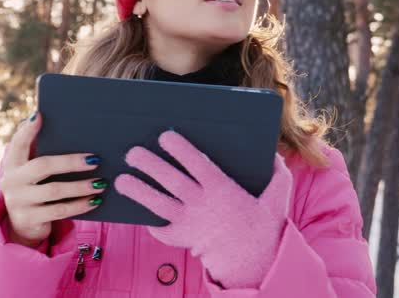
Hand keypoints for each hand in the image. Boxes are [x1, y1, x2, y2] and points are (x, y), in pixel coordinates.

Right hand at [0, 112, 106, 247]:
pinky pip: (60, 210)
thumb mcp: (34, 169)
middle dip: (71, 162)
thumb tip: (67, 126)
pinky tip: (95, 200)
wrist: (23, 224)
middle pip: (43, 166)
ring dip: (81, 186)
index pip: (18, 143)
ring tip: (101, 183)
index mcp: (14, 163)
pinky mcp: (29, 219)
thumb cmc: (37, 185)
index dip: (28, 130)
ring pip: (55, 190)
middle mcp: (12, 180)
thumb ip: (44, 150)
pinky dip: (80, 205)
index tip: (40, 115)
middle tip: (96, 159)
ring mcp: (19, 201)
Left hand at [115, 130, 292, 288]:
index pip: (196, 163)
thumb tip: (273, 153)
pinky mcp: (183, 238)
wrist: (254, 263)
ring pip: (158, 204)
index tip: (165, 135)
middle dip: (150, 165)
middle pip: (171, 181)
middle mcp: (202, 204)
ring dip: (138, 191)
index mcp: (222, 188)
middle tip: (132, 152)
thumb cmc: (263, 225)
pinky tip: (137, 210)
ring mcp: (190, 222)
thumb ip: (278, 173)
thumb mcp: (277, 199)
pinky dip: (149, 221)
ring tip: (120, 180)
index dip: (179, 148)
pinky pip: (161, 229)